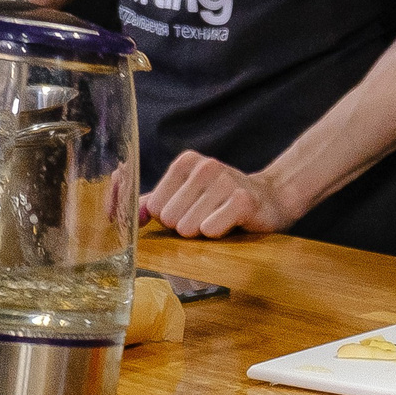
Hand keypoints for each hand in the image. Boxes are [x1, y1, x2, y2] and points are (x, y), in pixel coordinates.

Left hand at [142, 150, 299, 238]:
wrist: (270, 199)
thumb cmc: (221, 201)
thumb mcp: (186, 195)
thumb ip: (153, 202)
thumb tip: (125, 214)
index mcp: (186, 162)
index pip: (154, 207)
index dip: (171, 218)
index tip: (191, 210)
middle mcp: (205, 166)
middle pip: (169, 219)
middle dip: (186, 226)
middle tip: (208, 217)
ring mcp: (225, 180)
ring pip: (188, 227)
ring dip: (203, 232)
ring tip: (220, 219)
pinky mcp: (243, 200)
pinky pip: (211, 229)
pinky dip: (219, 233)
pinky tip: (231, 223)